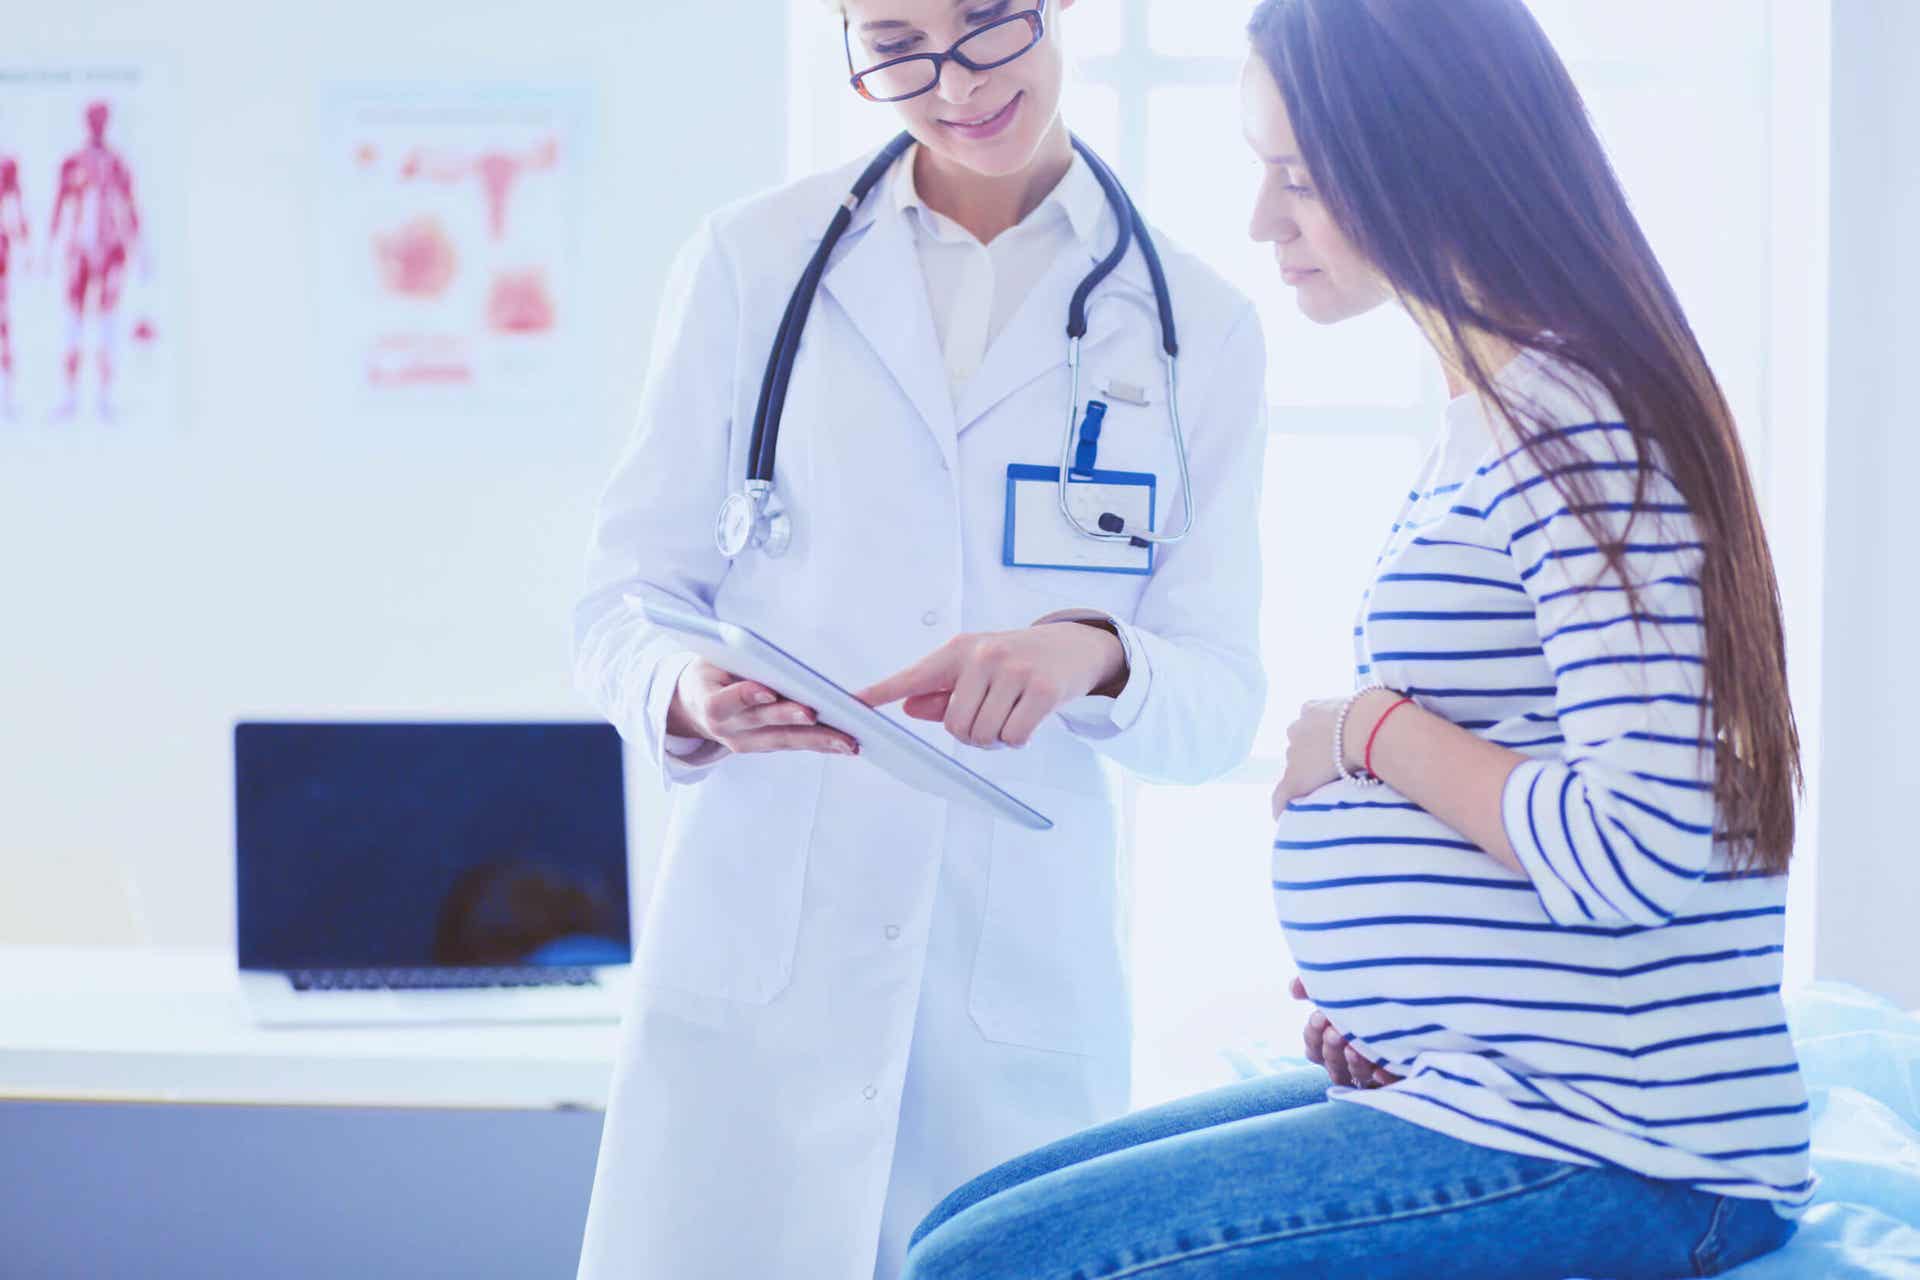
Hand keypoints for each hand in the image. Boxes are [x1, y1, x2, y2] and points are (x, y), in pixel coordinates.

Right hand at [667, 659, 857, 756]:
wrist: (693, 706)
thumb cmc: (709, 673)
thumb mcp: (710, 660)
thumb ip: (733, 659)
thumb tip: (764, 653)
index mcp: (709, 703)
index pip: (725, 702)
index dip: (745, 696)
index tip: (767, 691)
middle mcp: (728, 729)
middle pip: (763, 724)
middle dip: (791, 719)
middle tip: (815, 714)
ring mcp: (746, 743)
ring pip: (785, 741)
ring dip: (818, 741)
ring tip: (848, 740)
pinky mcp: (764, 747)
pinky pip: (794, 744)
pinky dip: (820, 744)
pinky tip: (845, 743)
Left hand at [856, 623, 1125, 748]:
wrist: (1076, 646)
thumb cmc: (1019, 659)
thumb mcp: (977, 667)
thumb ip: (942, 691)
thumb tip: (908, 707)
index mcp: (958, 650)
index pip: (912, 676)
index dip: (880, 692)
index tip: (851, 703)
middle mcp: (982, 656)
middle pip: (955, 726)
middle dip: (972, 733)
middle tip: (992, 715)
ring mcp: (1013, 671)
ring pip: (983, 735)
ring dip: (996, 738)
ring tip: (1011, 714)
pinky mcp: (1041, 690)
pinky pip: (1013, 737)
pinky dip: (1018, 739)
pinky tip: (1028, 718)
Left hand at [1269, 688, 1399, 818]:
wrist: (1366, 727)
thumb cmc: (1374, 714)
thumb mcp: (1366, 706)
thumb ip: (1362, 714)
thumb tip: (1382, 718)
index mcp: (1313, 710)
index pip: (1309, 727)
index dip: (1320, 740)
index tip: (1331, 750)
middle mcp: (1297, 729)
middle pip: (1299, 747)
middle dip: (1311, 758)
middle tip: (1332, 772)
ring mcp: (1294, 755)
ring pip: (1294, 769)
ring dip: (1306, 779)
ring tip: (1321, 791)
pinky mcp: (1295, 778)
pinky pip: (1282, 796)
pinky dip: (1283, 807)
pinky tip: (1285, 817)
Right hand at [1291, 976, 1400, 1088]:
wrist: (1421, 999)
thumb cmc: (1373, 994)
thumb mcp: (1343, 987)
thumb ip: (1314, 986)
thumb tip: (1293, 990)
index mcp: (1334, 1042)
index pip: (1313, 1048)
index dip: (1312, 1035)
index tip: (1319, 1017)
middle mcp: (1350, 1059)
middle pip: (1330, 1063)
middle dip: (1331, 1048)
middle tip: (1337, 1032)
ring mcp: (1372, 1071)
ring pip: (1352, 1077)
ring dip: (1352, 1063)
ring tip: (1356, 1049)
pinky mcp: (1396, 1077)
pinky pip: (1387, 1086)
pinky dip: (1382, 1078)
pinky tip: (1382, 1070)